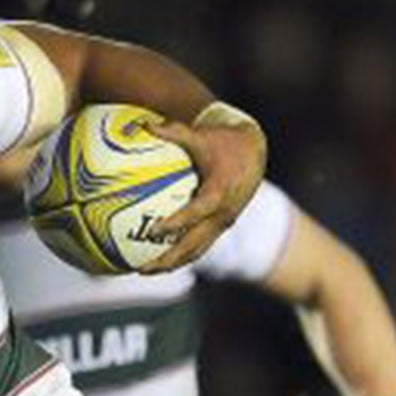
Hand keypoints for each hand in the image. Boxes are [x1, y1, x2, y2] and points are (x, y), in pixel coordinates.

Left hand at [142, 115, 267, 271]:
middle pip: (194, 243)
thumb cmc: (222, 142)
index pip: (197, 212)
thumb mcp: (199, 136)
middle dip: (169, 258)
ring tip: (144, 271)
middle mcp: (223, 213)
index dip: (177, 223)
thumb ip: (173, 131)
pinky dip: (180, 256)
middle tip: (142, 268)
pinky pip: (200, 246)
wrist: (253, 151)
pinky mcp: (221, 227)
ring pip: (197, 251)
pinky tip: (156, 260)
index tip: (154, 230)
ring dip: (172, 264)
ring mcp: (223, 223)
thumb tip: (143, 124)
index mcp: (219, 191)